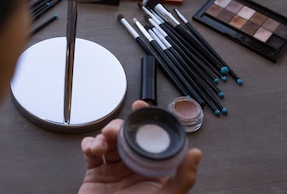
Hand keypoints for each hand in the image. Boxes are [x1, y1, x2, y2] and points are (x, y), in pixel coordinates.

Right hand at [78, 100, 201, 193]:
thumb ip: (183, 178)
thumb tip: (196, 153)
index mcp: (152, 170)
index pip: (151, 139)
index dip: (146, 120)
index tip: (142, 107)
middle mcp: (133, 167)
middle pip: (127, 135)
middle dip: (120, 126)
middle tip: (117, 129)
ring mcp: (113, 169)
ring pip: (108, 139)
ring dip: (104, 134)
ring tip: (104, 141)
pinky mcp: (95, 173)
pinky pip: (90, 150)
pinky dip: (90, 144)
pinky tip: (94, 149)